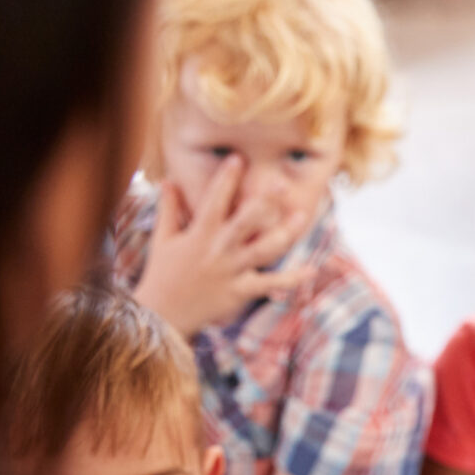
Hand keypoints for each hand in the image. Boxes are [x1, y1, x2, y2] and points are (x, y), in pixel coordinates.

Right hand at [131, 157, 308, 336]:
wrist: (162, 315)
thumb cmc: (162, 274)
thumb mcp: (162, 239)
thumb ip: (169, 209)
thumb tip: (167, 180)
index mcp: (199, 234)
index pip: (214, 201)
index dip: (226, 179)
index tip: (238, 158)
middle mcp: (218, 250)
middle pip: (245, 222)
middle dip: (264, 202)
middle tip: (282, 184)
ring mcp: (232, 271)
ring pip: (264, 250)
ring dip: (285, 233)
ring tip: (302, 215)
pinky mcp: (240, 291)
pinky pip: (271, 284)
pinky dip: (292, 279)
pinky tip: (311, 270)